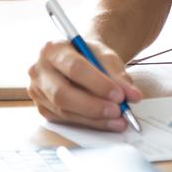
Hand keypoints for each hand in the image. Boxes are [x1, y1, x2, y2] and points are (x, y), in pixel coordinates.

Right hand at [27, 39, 141, 131]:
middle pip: (63, 94)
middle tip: (118, 111)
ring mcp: (38, 91)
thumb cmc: (90, 55)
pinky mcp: (43, 108)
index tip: (119, 95)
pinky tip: (106, 122)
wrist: (80, 58)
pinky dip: (89, 123)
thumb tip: (133, 96)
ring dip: (94, 118)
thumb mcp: (107, 57)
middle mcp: (39, 70)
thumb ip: (119, 75)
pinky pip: (66, 120)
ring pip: (65, 110)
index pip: (75, 68)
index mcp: (53, 49)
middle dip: (93, 106)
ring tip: (118, 119)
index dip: (98, 84)